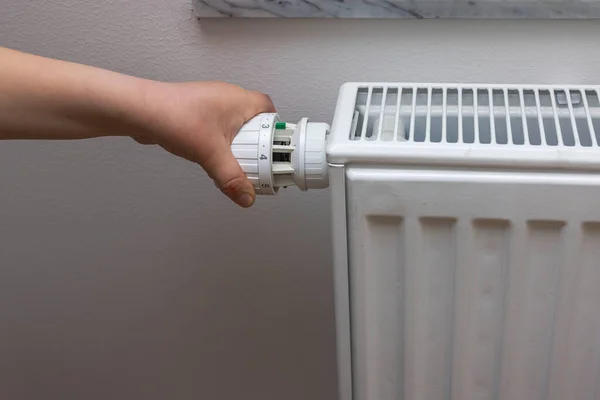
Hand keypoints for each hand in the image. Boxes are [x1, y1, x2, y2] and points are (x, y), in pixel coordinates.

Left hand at [135, 81, 275, 207]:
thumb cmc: (172, 115)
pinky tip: (214, 159)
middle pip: (254, 123)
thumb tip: (246, 195)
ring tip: (236, 164)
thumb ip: (231, 178)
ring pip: (235, 128)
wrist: (139, 112)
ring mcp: (211, 106)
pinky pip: (218, 132)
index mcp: (239, 100)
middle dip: (256, 145)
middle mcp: (227, 99)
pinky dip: (220, 146)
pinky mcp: (197, 115)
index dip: (276, 132)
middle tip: (257, 164)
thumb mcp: (210, 153)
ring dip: (237, 146)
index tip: (278, 152)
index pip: (270, 111)